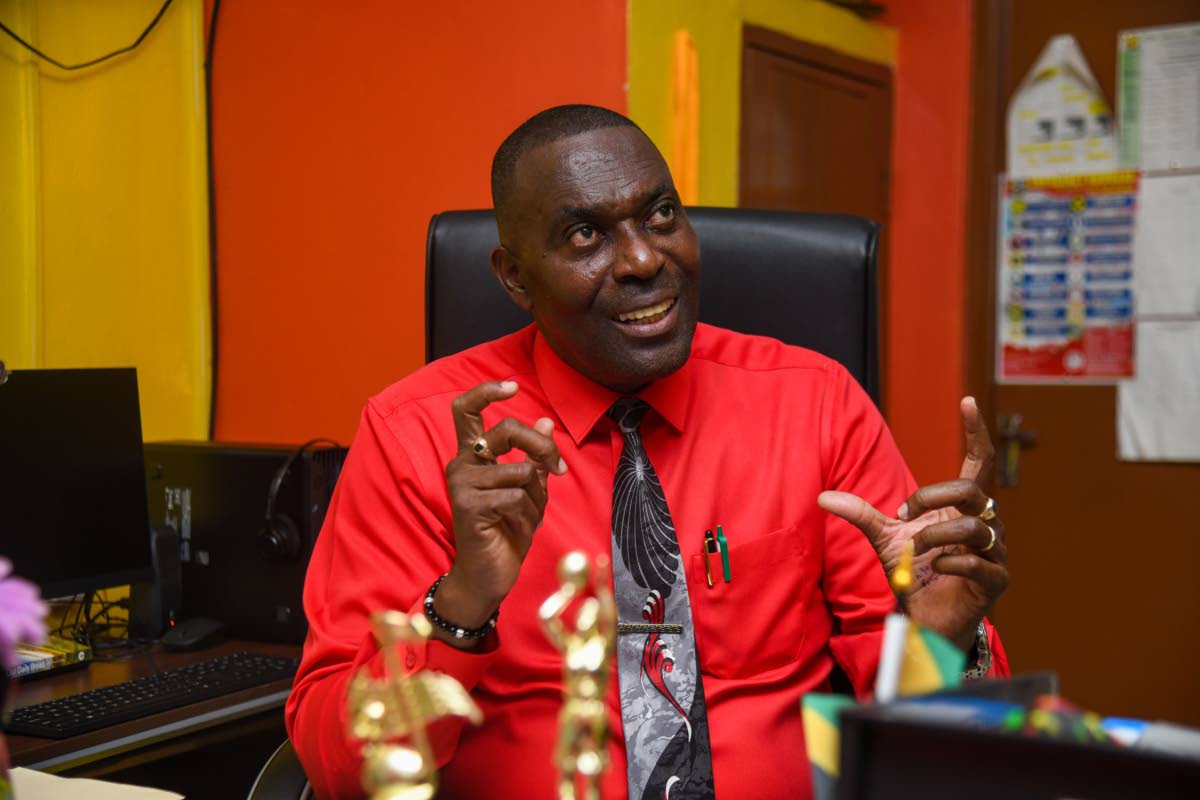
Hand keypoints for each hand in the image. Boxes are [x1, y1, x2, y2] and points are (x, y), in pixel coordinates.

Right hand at [436, 381, 566, 645]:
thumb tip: (546, 421)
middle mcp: (461, 463)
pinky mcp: (467, 506)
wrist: (487, 575)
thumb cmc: (506, 531)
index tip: (512, 386)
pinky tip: (515, 530)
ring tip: (526, 517)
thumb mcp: (528, 490)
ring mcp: (462, 484)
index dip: (487, 391)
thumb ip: (534, 458)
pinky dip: (527, 515)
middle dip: (541, 445)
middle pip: (506, 430)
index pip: (466, 410)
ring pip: (520, 471)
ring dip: (536, 497)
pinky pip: (515, 497)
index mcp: (472, 455)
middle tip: (557, 468)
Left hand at [818, 397, 1007, 650]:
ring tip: (916, 551)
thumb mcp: (882, 537)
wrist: (923, 615)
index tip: (966, 400)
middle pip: (968, 488)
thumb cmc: (910, 570)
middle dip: (929, 497)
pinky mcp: (996, 580)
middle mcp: (986, 522)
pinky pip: (973, 561)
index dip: (975, 431)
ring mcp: (994, 551)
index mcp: (962, 506)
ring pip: (971, 526)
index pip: (979, 461)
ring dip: (932, 537)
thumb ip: (859, 513)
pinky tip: (932, 569)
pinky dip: (945, 562)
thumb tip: (822, 496)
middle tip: (902, 517)